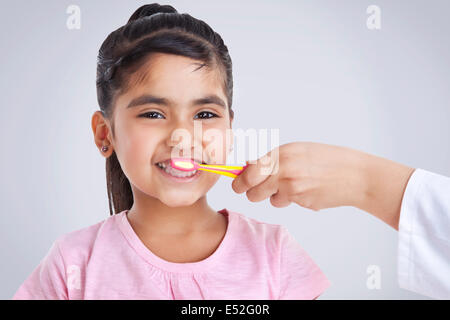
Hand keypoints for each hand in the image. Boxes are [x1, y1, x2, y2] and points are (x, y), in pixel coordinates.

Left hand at [231, 142, 364, 210]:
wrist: (355, 175)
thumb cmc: (328, 159)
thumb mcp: (298, 151)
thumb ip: (274, 159)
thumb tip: (248, 167)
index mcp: (281, 153)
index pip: (248, 171)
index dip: (239, 180)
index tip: (237, 184)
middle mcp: (283, 169)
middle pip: (251, 190)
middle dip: (251, 192)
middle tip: (257, 190)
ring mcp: (292, 187)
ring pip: (268, 199)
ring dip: (275, 196)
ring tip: (293, 186)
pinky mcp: (301, 201)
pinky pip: (285, 203)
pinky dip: (291, 200)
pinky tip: (306, 191)